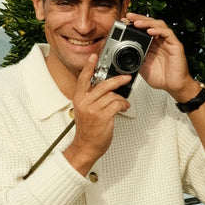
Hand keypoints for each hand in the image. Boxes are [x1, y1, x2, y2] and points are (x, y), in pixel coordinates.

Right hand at [63, 55, 130, 175]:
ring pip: (112, 95)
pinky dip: (123, 105)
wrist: (86, 147)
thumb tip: (107, 89)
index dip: (89, 67)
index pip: (83, 79)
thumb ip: (92, 98)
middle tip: (126, 78)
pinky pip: (117, 104)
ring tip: (123, 102)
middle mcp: (84, 103)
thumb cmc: (87, 130)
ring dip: (121, 98)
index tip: (93, 57)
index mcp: (79, 99)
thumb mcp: (85, 111)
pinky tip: (123, 107)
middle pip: (103, 85)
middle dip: (117, 80)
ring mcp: (93, 110)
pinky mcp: (103, 117)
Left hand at [126, 13, 196, 98]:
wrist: (173, 86)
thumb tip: (122, 52)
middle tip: (128, 17)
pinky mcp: (175, 45)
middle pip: (150, 23)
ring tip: (137, 23)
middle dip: (138, 19)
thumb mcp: (142, 67)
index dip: (134, 23)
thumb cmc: (161, 77)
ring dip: (147, 22)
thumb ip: (135, 57)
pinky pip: (168, 34)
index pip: (143, 29)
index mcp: (152, 44)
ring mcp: (168, 42)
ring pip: (159, 25)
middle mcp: (160, 40)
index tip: (123, 22)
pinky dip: (159, 30)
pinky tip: (150, 30)